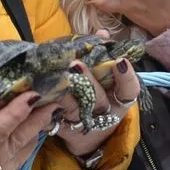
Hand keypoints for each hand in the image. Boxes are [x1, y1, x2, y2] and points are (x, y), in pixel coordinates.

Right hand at [0, 84, 58, 169]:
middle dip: (35, 119)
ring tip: (50, 110)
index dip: (13, 114)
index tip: (30, 96)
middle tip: (52, 99)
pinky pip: (17, 160)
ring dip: (36, 130)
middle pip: (16, 141)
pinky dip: (29, 145)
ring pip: (20, 150)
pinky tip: (38, 132)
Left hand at [53, 30, 140, 156]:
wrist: (87, 136)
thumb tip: (102, 33)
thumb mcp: (105, 80)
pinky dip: (46, 107)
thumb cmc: (97, 97)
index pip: (129, 90)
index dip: (126, 76)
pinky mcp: (64, 130)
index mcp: (118, 99)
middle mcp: (105, 113)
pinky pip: (54, 119)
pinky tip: (39, 95)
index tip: (120, 61)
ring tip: (56, 79)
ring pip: (76, 109)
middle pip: (99, 99)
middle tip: (76, 64)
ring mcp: (84, 124)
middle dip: (88, 81)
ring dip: (65, 94)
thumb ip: (103, 55)